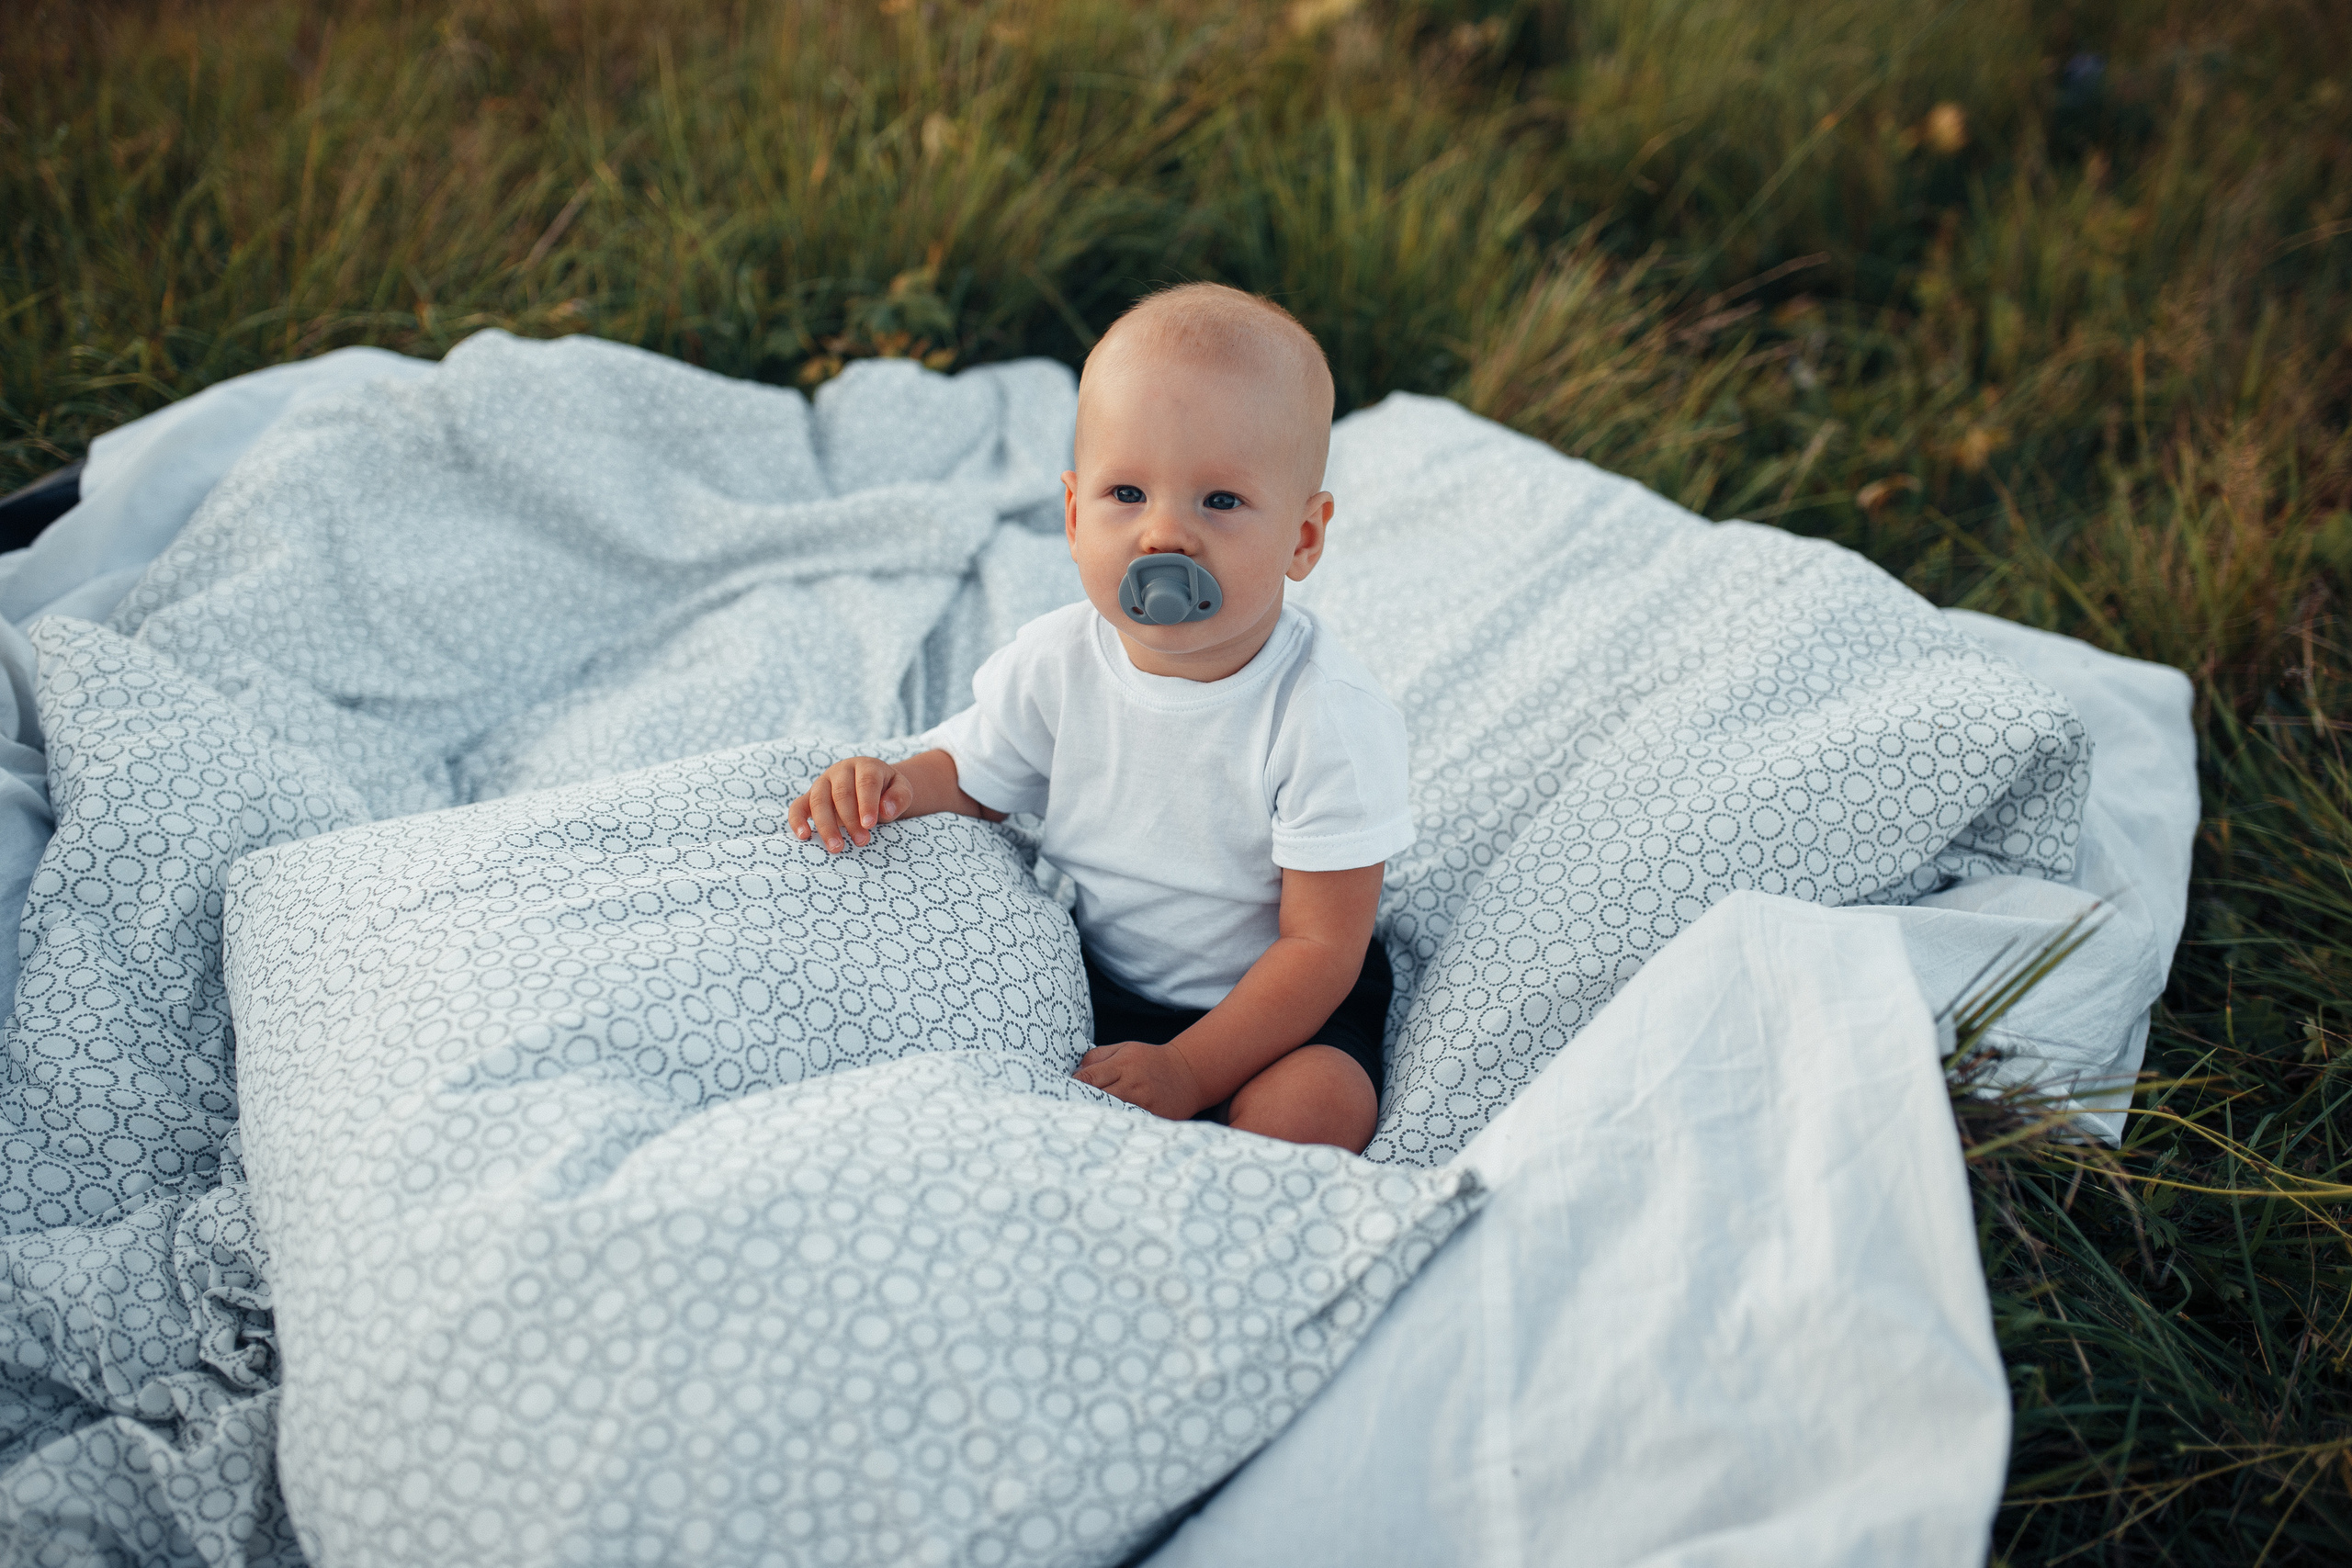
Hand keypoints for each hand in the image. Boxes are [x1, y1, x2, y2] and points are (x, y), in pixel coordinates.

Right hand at [789, 756, 910, 852]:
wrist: (872, 786)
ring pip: (819, 801)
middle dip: (851, 819)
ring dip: (827, 825)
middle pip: (841, 793)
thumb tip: (886, 809)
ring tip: (837, 847)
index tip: (870, 824)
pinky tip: (803, 836)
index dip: (867, 803)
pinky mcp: (810, 797)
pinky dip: (797, 820)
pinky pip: (798, 806)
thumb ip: (899, 797)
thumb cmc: (887, 791)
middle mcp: (841, 771)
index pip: (866, 782)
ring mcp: (823, 782)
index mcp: (865, 766)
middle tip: (862, 841)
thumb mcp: (902, 790)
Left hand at [1074, 1040, 1209, 1120]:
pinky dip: (1117, 1128)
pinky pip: (1130, 1124)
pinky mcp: (1154, 1117)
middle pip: (1096, 1098)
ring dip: (1096, 1117)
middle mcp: (1132, 1083)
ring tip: (1083, 1123)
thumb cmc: (1149, 1061)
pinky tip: (1107, 1131)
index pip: (1088, 1077)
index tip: (1064, 1092)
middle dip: (1080, 1103)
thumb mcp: (1124, 1048)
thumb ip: (1097, 1056)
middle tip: (1067, 1110)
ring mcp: (1144, 1103)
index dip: (1072, 1086)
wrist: (1187, 1074)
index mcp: (1123, 1064)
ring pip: (1111, 1114)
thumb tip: (1074, 1072)